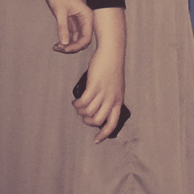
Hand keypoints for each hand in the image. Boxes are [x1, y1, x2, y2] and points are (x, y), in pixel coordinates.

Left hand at [41, 0, 93, 52]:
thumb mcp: (60, 12)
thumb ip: (63, 28)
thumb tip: (65, 43)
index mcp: (87, 17)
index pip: (86, 38)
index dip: (76, 46)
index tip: (64, 49)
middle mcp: (84, 20)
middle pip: (82, 41)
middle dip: (72, 47)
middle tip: (59, 49)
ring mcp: (77, 21)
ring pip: (76, 39)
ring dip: (67, 45)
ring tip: (56, 47)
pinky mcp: (70, 21)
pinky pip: (70, 35)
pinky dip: (64, 40)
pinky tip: (57, 43)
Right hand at [74, 21, 124, 141]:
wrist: (112, 53)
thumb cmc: (111, 69)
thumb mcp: (114, 87)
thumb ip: (109, 98)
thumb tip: (98, 110)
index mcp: (118, 101)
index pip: (112, 124)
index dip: (103, 134)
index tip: (96, 140)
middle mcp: (112, 99)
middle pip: (97, 121)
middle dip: (86, 121)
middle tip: (82, 114)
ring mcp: (103, 92)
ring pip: (88, 112)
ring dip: (80, 111)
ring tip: (77, 105)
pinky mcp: (95, 85)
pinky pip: (83, 102)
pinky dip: (77, 104)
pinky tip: (76, 102)